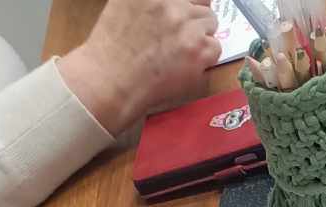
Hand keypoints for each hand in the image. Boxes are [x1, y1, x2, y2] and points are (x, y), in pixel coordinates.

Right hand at [59, 0, 221, 135]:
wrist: (110, 80)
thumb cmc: (111, 49)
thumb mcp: (123, 4)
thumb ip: (152, 3)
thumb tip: (172, 6)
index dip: (189, 4)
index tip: (185, 15)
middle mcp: (171, 2)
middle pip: (202, 4)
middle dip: (193, 21)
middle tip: (179, 39)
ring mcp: (185, 23)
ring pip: (210, 23)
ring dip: (200, 37)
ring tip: (181, 54)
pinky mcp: (197, 49)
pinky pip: (215, 48)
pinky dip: (205, 58)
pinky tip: (185, 66)